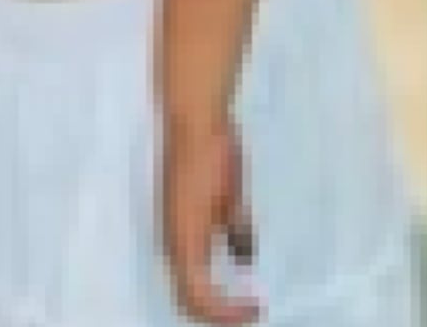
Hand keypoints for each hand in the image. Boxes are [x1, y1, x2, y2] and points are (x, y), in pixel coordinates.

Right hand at [162, 110, 259, 325]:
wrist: (192, 119)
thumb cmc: (213, 156)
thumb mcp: (233, 196)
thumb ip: (238, 230)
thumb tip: (245, 258)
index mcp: (184, 242)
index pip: (199, 297)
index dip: (226, 312)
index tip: (256, 309)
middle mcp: (172, 242)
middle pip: (188, 295)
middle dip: (217, 310)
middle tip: (249, 310)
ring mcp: (170, 229)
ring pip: (186, 278)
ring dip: (211, 294)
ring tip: (242, 295)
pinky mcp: (175, 216)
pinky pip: (189, 257)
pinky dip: (207, 271)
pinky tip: (232, 261)